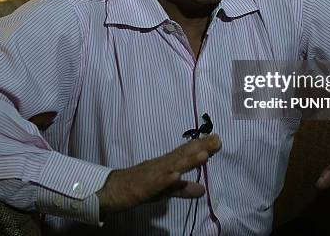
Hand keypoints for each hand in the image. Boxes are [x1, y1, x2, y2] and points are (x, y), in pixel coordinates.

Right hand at [96, 134, 221, 214]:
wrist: (111, 190)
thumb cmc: (139, 187)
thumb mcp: (165, 190)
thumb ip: (183, 188)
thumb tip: (203, 190)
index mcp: (166, 164)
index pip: (186, 153)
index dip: (202, 146)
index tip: (218, 139)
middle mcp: (161, 165)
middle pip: (182, 155)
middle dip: (200, 148)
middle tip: (217, 140)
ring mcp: (152, 174)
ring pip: (172, 166)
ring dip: (187, 160)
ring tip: (204, 154)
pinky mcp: (143, 187)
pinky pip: (155, 183)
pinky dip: (165, 179)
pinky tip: (175, 175)